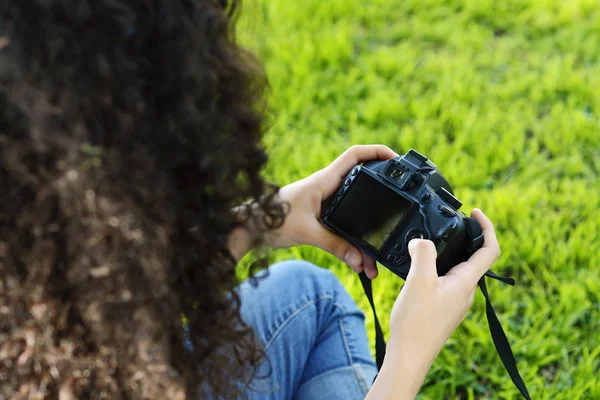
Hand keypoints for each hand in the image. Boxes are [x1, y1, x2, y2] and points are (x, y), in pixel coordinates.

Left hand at [265, 145, 397, 278]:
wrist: (250, 228)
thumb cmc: (270, 220)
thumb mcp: (306, 232)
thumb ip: (334, 244)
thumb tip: (358, 259)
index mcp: (325, 180)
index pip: (355, 155)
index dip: (377, 152)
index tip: (396, 159)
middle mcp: (328, 188)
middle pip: (362, 182)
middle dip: (382, 191)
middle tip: (400, 200)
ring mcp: (326, 203)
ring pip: (355, 211)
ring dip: (366, 229)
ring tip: (375, 257)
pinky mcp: (321, 218)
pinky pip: (345, 227)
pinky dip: (353, 243)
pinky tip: (359, 261)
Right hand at [366, 209, 500, 398]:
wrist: (409, 356)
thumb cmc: (416, 322)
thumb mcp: (419, 280)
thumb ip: (423, 253)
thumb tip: (421, 240)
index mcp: (465, 282)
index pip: (489, 250)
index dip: (486, 227)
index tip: (474, 212)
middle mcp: (465, 291)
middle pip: (474, 257)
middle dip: (464, 237)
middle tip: (447, 224)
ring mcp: (454, 301)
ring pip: (458, 269)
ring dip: (448, 252)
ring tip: (428, 243)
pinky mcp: (443, 308)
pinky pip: (445, 281)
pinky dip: (436, 268)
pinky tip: (417, 269)